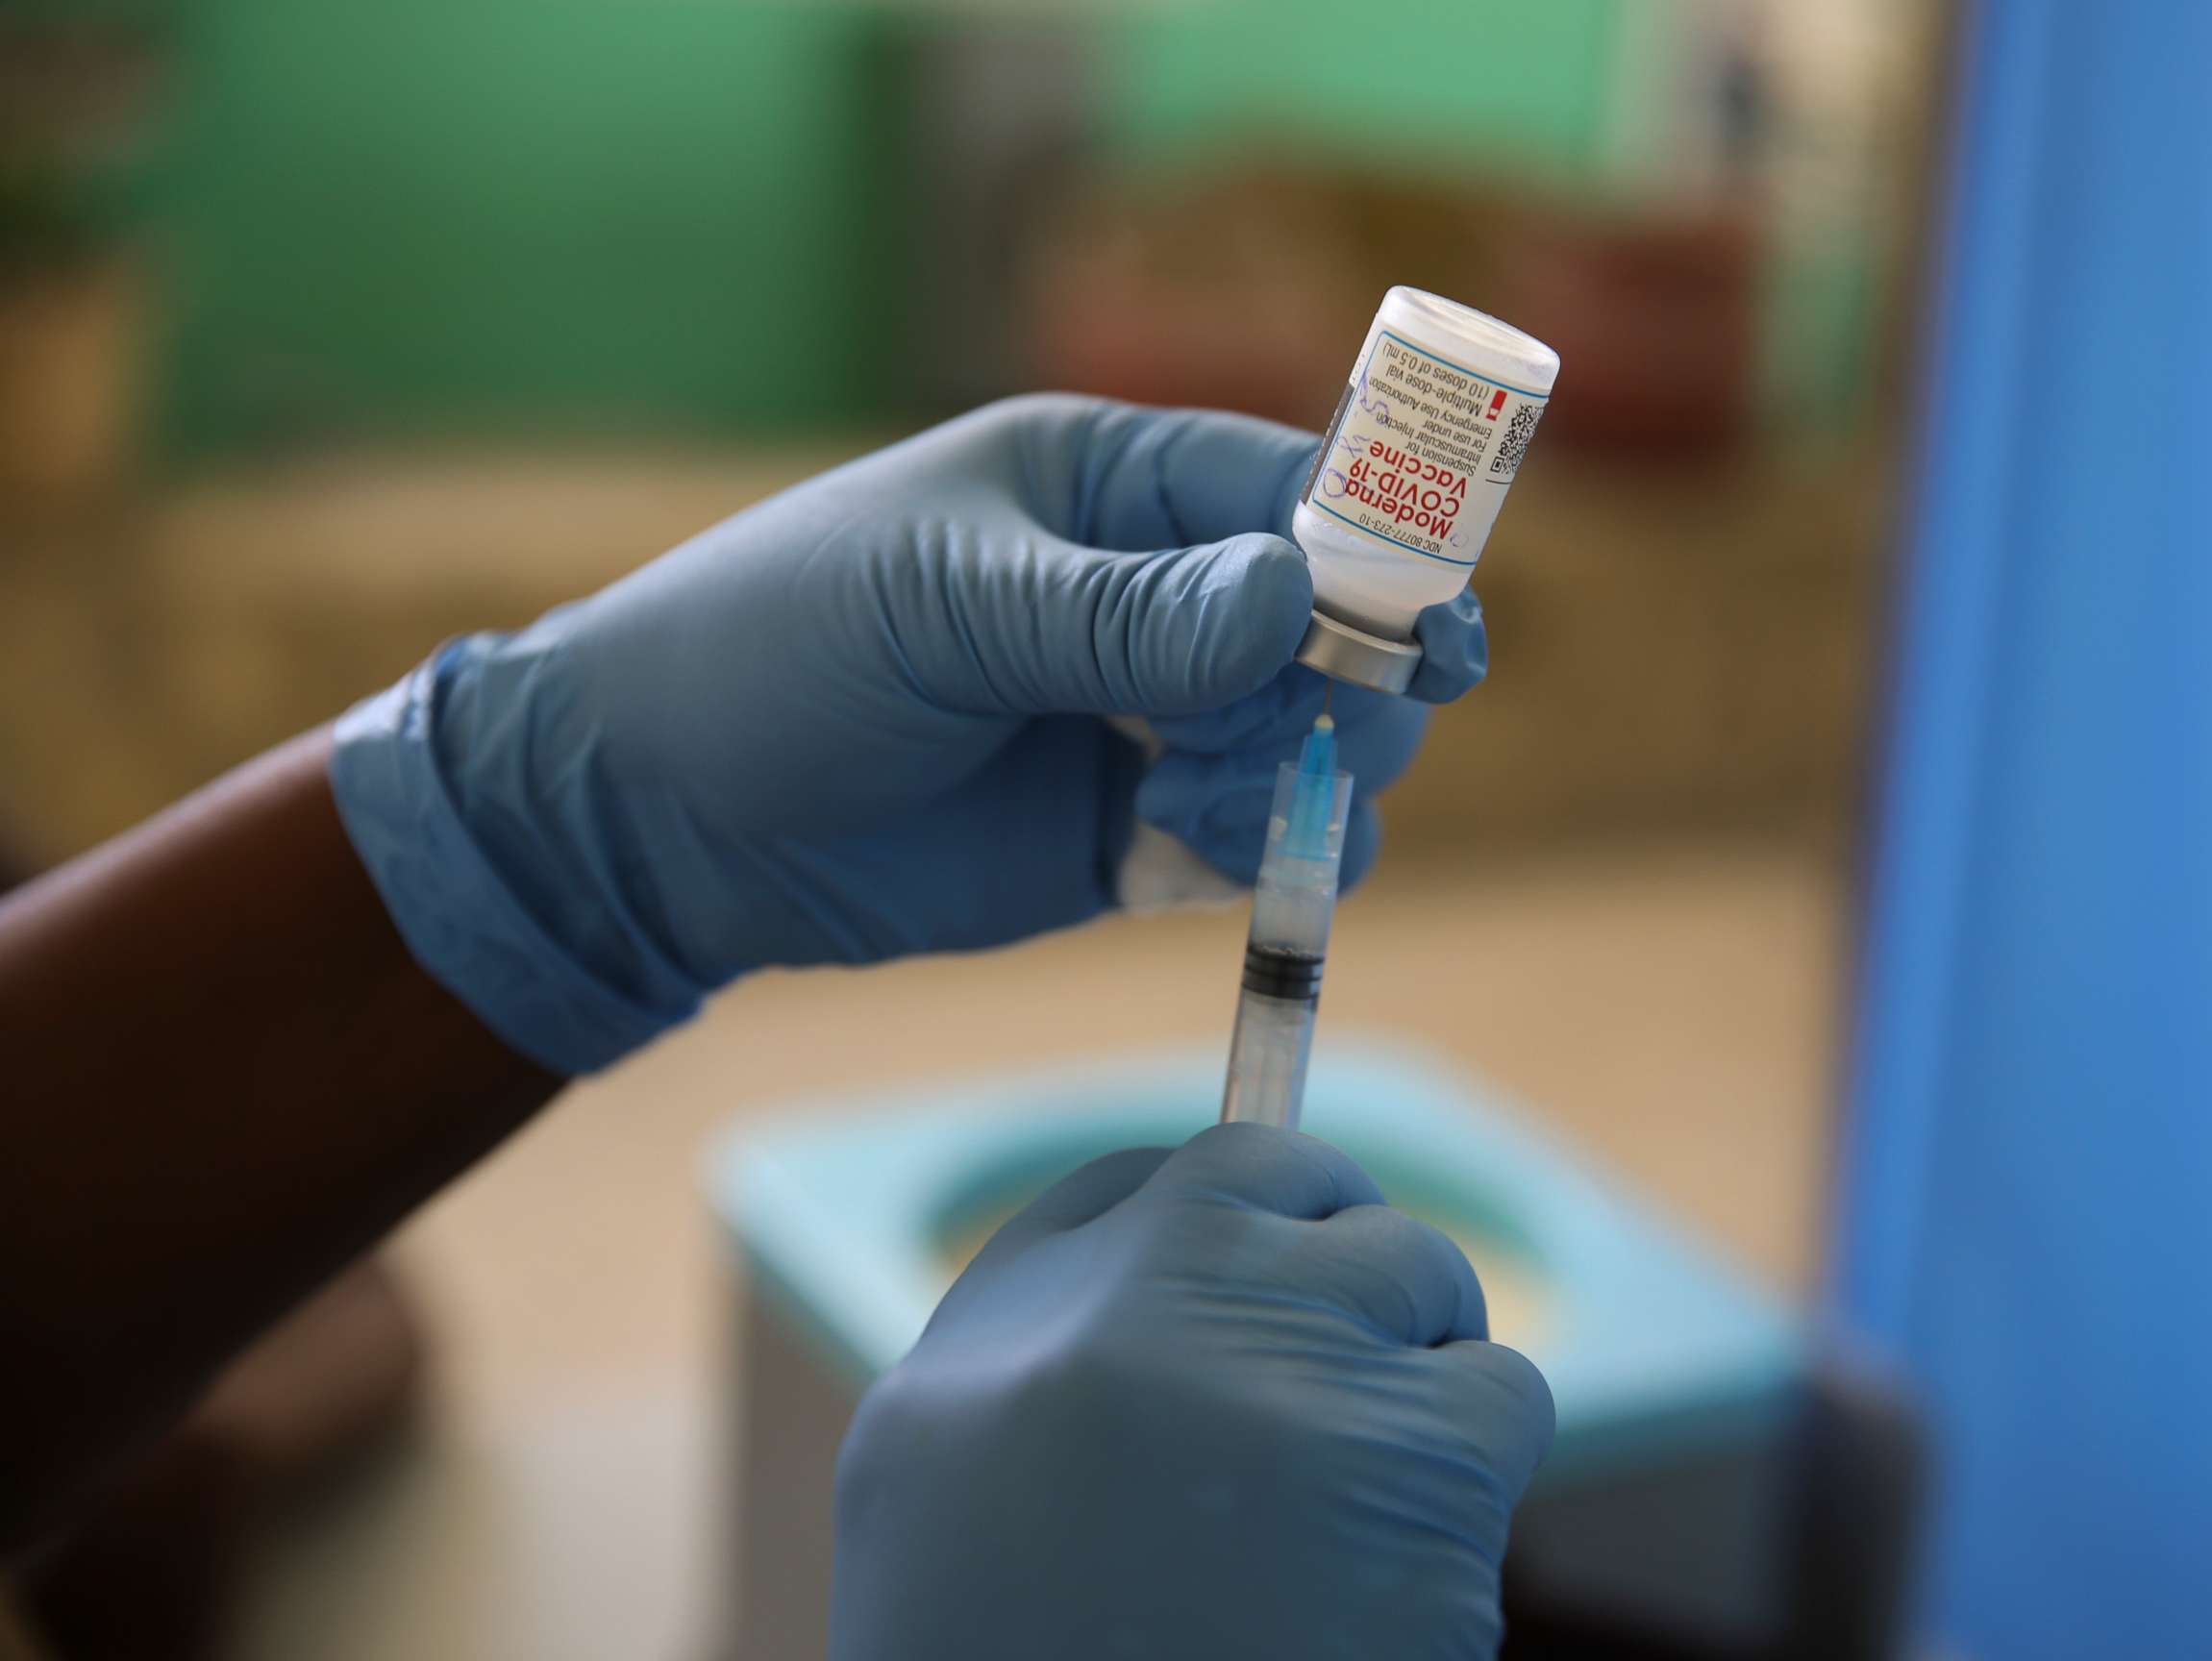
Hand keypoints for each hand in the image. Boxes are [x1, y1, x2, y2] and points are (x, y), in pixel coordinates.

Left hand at [330, 396, 1488, 1072]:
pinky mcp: (1117, 840)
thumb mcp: (944, 607)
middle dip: (1354, 678)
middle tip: (1332, 731)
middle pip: (1327, 627)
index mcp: (1102, 489)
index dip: (1381, 552)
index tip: (1442, 626)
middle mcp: (1142, 599)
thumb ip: (1122, 612)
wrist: (651, 818)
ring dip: (1307, 772)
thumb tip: (1295, 598)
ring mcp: (1135, 723)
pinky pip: (1241, 841)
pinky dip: (1263, 853)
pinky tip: (1200, 852)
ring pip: (1300, 741)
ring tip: (1207, 798)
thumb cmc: (773, 652)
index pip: (1289, 494)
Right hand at [830, 1123, 1554, 1659]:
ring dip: (1418, 1376)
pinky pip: (1502, 1401)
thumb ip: (1058, 1356)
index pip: (1167, 1179)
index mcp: (1010, 1311)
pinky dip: (1474, 1483)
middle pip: (1297, 1189)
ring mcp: (1286, 1359)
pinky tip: (1397, 1580)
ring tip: (1365, 1512)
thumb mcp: (948, 1484)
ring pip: (1422, 1276)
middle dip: (1351, 1272)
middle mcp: (1149, 1295)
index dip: (1248, 1214)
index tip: (1289, 1252)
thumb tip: (1210, 1266)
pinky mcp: (1416, 1460)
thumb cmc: (1004, 1652)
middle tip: (1359, 1378)